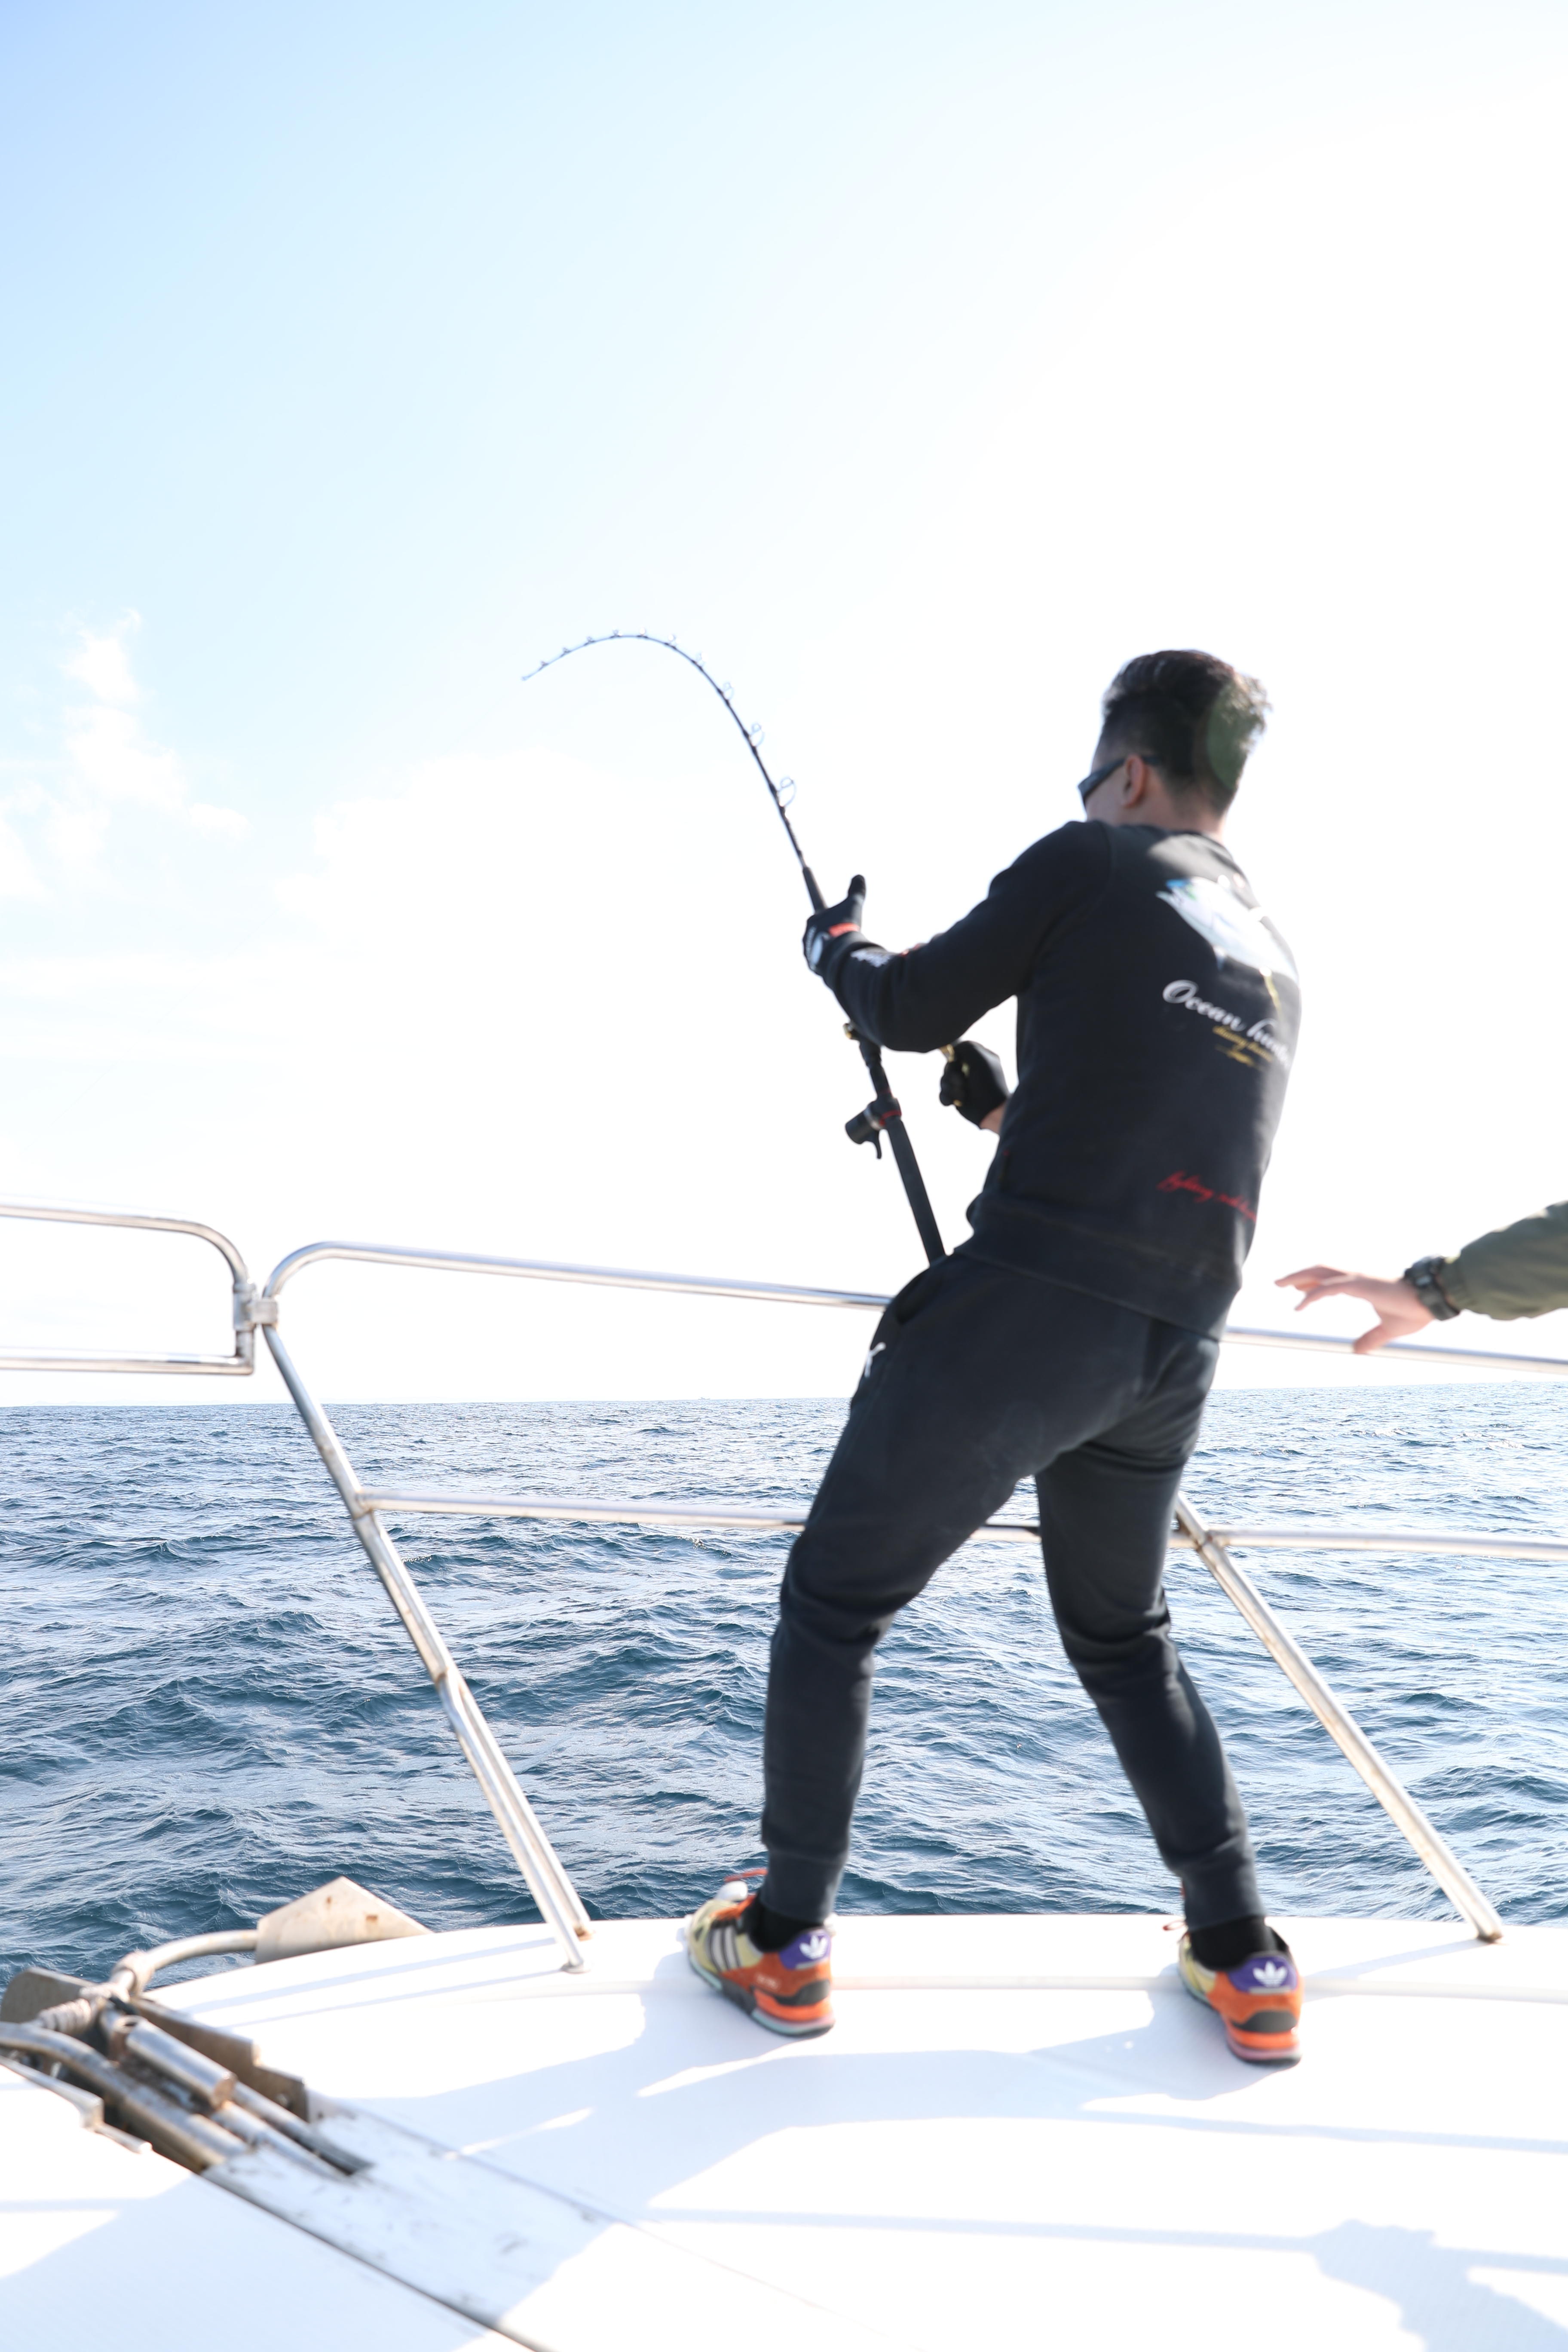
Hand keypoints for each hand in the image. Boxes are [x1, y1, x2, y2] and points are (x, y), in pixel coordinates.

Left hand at [803, 875, 866, 977]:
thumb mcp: (853, 905)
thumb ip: (856, 890)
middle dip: (832, 930)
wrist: (839, 953)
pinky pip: (820, 960)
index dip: (817, 897)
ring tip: (844, 948)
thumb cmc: (845, 926)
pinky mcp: (812, 964)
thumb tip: (859, 876)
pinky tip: (839, 959)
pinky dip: (828, 959)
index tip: (808, 880)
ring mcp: (808, 949)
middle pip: (822, 928)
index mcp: (815, 917)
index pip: (816, 903)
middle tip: (845, 933)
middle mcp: (807, 932)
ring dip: (831, 945)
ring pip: (821, 945)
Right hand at [939, 1038, 1009, 1127]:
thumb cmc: (988, 1084)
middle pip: (949, 1065)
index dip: (956, 1055)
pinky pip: (942, 1094)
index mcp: (979, 1059)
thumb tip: (954, 1050)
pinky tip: (954, 1102)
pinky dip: (947, 1098)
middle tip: (962, 1082)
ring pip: (943, 1080)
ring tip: (962, 1094)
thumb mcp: (981, 1060)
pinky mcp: (956, 1097)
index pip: (961, 1049)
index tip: (957, 1061)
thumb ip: (967, 1047)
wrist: (991, 1111)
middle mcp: (970, 1070)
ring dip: (951, 1088)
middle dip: (952, 1075)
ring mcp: (963, 1084)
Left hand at [1275, 1265, 1432, 1353]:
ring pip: (1320, 1273)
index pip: (1331, 1279)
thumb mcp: (1388, 1329)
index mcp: (1362, 1284)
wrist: (1431, 1300)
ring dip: (1299, 1277)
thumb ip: (1371, 1338)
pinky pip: (1328, 1288)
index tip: (1299, 1289)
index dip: (1313, 1283)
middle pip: (1321, 1270)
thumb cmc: (1414, 1310)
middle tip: (1282, 1284)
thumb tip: (1356, 1351)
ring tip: (1281, 1284)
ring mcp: (1357, 1278)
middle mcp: (1357, 1277)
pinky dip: (1312, 1295)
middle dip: (1300, 1275)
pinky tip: (1299, 1305)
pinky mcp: (1360, 1284)